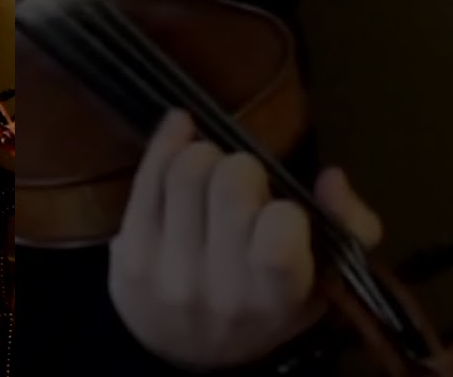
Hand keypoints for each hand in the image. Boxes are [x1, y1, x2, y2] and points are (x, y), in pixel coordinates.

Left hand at [108, 110, 382, 369]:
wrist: (183, 349)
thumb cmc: (262, 304)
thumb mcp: (321, 284)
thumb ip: (349, 230)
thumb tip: (331, 177)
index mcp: (276, 298)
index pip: (280, 234)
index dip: (283, 206)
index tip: (278, 206)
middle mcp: (220, 289)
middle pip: (229, 184)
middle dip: (242, 167)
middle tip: (242, 179)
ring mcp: (168, 270)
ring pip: (185, 171)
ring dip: (203, 153)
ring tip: (211, 165)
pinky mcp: (129, 250)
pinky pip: (147, 176)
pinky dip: (167, 142)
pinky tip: (180, 130)